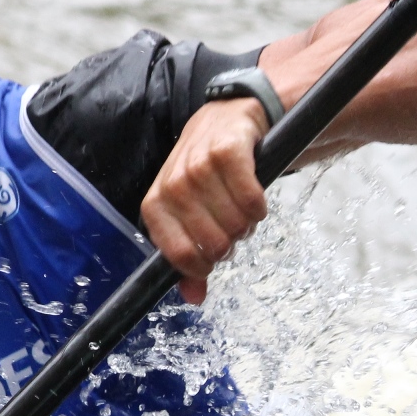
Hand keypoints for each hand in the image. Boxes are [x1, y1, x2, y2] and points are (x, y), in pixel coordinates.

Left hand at [140, 97, 272, 303]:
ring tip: (243, 207)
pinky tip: (255, 195)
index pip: (179, 255)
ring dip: (247, 223)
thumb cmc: (208, 171)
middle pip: (213, 244)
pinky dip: (259, 206)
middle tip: (232, 224)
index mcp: (157, 204)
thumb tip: (194, 297)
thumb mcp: (190, 211)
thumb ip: (190, 255)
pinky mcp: (227, 152)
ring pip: (235, 224)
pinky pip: (252, 201)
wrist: (229, 118)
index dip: (203, 266)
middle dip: (230, 242)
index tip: (214, 259)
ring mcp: (199, 166)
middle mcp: (174, 185)